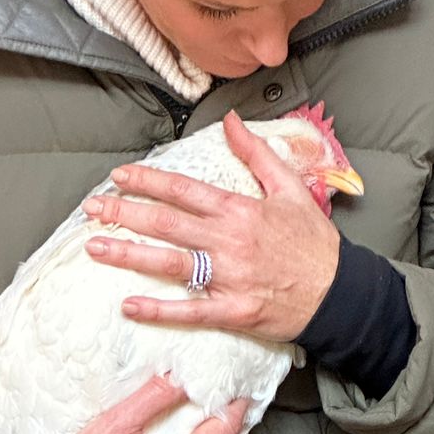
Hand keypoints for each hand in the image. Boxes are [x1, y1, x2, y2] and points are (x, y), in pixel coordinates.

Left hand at [80, 109, 340, 343]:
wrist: (341, 291)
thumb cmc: (315, 243)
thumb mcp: (291, 188)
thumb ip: (257, 153)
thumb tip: (232, 121)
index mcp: (239, 210)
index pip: (183, 190)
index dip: (148, 181)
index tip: (119, 176)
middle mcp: (228, 241)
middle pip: (166, 223)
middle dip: (124, 213)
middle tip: (92, 208)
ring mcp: (229, 277)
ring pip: (170, 263)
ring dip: (130, 254)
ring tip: (96, 247)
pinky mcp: (233, 310)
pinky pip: (190, 312)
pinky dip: (159, 310)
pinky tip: (129, 306)